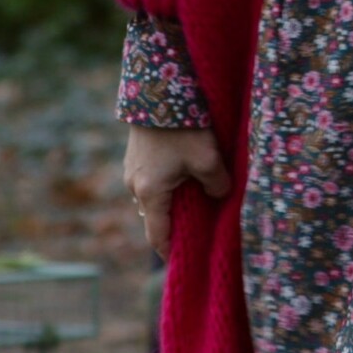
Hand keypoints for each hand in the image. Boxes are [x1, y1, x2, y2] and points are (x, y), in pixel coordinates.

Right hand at [123, 123, 231, 262]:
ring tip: (195, 201)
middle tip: (197, 231)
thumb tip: (220, 195)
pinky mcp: (136, 155)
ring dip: (170, 203)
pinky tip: (184, 176)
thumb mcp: (207, 159)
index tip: (183, 263)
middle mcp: (134, 185)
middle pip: (155, 217)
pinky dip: (166, 186)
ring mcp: (132, 169)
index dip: (171, 252)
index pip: (158, 236)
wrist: (156, 88)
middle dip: (174, 226)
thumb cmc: (182, 128)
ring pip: (153, 197)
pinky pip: (151, 181)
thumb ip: (217, 184)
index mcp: (150, 193)